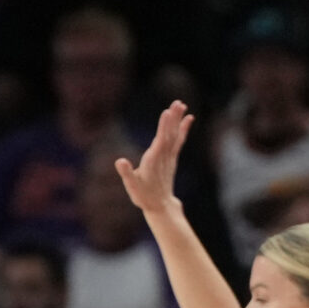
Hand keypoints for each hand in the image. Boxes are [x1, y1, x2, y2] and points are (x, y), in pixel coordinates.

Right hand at [113, 101, 191, 215]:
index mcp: (153, 161)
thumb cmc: (143, 196)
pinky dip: (183, 129)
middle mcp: (163, 156)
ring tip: (181, 104)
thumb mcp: (132, 186)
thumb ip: (126, 173)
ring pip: (174, 135)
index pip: (160, 141)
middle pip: (169, 134)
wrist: (160, 205)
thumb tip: (119, 161)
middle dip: (173, 118)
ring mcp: (169, 156)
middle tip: (177, 103)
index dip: (164, 127)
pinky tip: (189, 118)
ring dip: (178, 119)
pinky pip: (179, 140)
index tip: (167, 113)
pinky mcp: (171, 157)